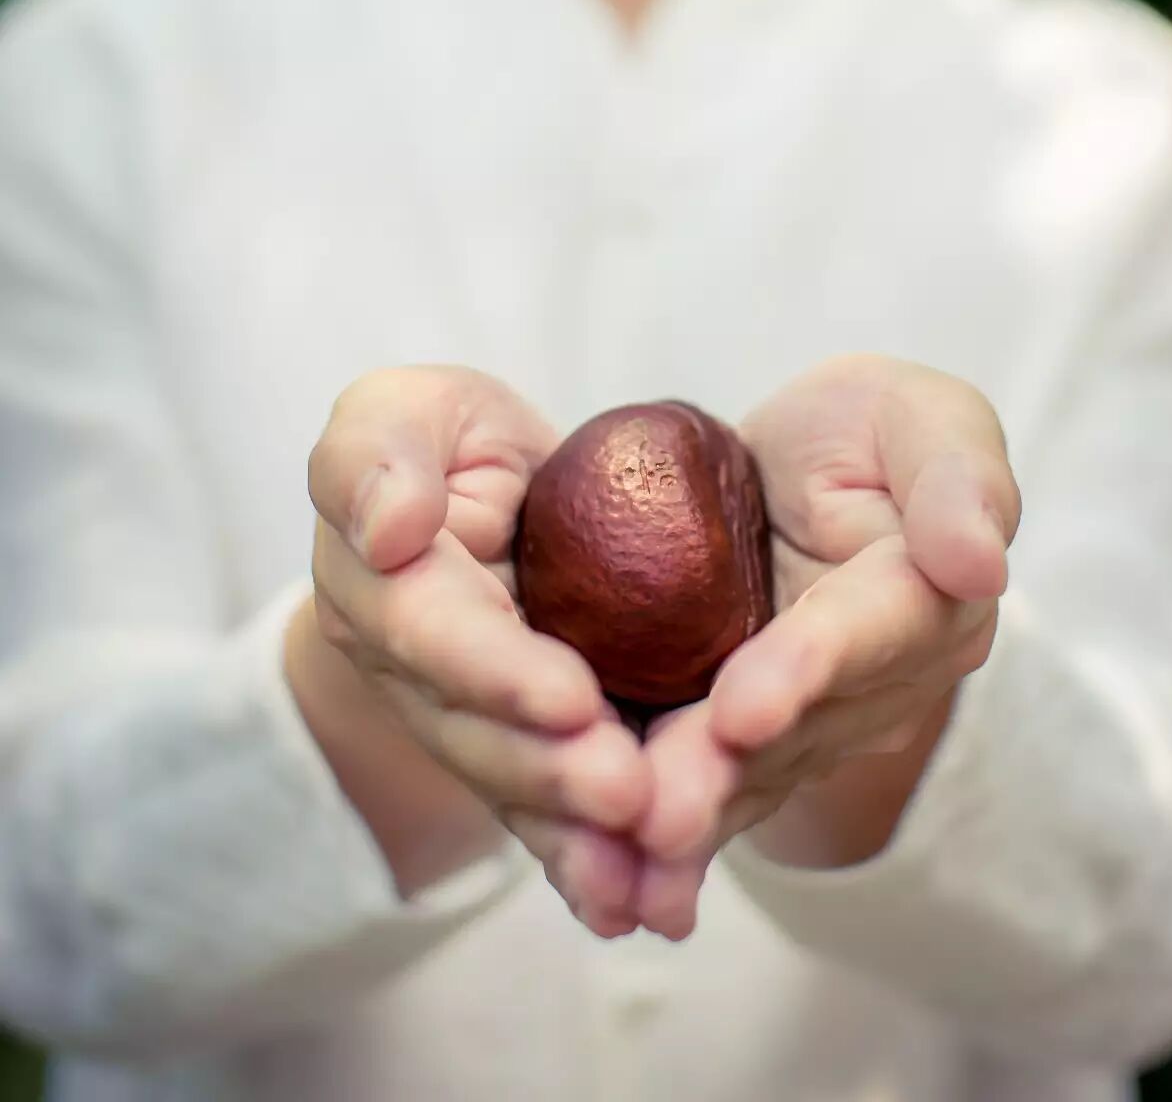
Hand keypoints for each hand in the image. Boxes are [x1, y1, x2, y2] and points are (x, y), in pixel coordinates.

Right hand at [303, 365, 651, 934]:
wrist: (488, 500)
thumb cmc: (443, 443)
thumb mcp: (408, 410)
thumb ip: (378, 450)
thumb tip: (387, 528)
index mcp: (381, 586)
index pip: (432, 633)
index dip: (495, 671)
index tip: (569, 700)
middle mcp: (416, 675)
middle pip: (479, 734)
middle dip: (551, 772)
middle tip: (629, 796)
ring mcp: (467, 726)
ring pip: (518, 790)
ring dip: (578, 837)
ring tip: (647, 872)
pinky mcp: (524, 754)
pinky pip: (551, 816)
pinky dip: (590, 866)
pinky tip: (644, 906)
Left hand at [626, 355, 1021, 937]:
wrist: (803, 474)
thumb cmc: (872, 431)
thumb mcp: (923, 417)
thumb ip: (957, 476)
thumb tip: (980, 562)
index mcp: (930, 602)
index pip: (865, 635)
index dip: (806, 671)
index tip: (745, 711)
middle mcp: (882, 685)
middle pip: (796, 728)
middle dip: (724, 772)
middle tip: (655, 814)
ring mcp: (815, 725)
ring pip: (747, 773)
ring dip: (689, 815)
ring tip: (624, 852)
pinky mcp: (747, 743)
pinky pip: (708, 786)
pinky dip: (659, 838)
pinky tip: (609, 882)